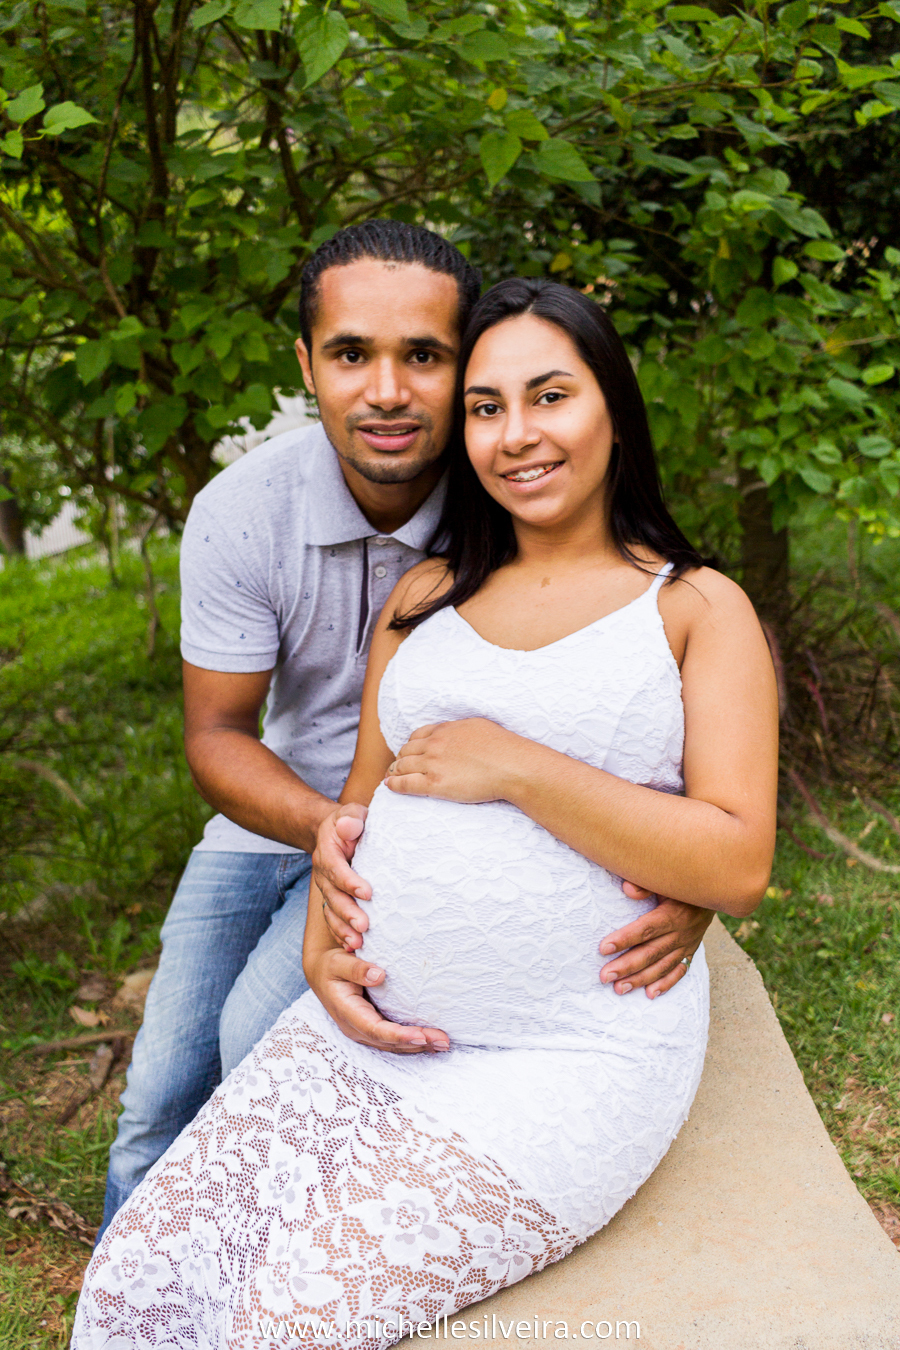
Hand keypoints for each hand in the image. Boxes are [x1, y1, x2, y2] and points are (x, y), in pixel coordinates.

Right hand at [307, 947, 450, 1054]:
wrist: (322, 974)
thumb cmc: (330, 966)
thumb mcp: (337, 963)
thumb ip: (356, 968)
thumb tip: (379, 975)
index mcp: (347, 1013)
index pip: (376, 1029)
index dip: (399, 1035)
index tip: (421, 1035)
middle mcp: (355, 1028)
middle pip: (389, 1042)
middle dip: (417, 1043)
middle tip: (443, 1040)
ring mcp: (363, 1031)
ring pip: (393, 1045)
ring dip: (419, 1046)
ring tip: (443, 1043)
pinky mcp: (371, 1029)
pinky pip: (393, 1041)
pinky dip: (413, 1042)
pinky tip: (430, 1041)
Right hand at [313, 804, 371, 951]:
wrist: (338, 832)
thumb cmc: (352, 822)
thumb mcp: (351, 813)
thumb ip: (351, 818)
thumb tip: (348, 826)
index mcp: (328, 852)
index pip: (336, 867)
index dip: (349, 881)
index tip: (368, 892)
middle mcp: (323, 874)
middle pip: (332, 896)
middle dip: (347, 912)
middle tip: (363, 926)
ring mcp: (327, 889)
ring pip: (331, 912)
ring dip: (343, 929)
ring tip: (358, 944)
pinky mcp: (333, 900)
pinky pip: (334, 921)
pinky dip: (342, 935)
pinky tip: (354, 949)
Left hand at [384, 718, 517, 802]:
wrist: (512, 766)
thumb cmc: (504, 748)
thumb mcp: (479, 727)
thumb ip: (462, 730)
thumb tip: (458, 734)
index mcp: (446, 729)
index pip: (418, 735)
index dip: (410, 746)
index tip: (409, 753)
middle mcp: (436, 743)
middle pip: (406, 750)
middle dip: (400, 759)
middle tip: (397, 768)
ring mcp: (433, 763)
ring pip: (402, 766)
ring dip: (394, 772)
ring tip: (391, 778)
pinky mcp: (434, 784)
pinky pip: (405, 783)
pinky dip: (394, 785)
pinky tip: (389, 787)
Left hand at [598, 889, 713, 997]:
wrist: (715, 891)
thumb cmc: (682, 883)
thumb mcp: (667, 880)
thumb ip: (646, 884)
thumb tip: (627, 889)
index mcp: (672, 914)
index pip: (646, 929)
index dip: (625, 939)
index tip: (603, 948)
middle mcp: (680, 933)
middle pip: (651, 953)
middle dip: (627, 966)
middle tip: (605, 976)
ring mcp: (686, 945)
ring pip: (662, 966)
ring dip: (641, 979)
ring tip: (619, 989)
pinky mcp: (691, 952)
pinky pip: (679, 971)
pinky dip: (666, 984)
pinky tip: (650, 994)